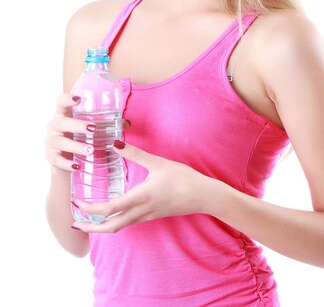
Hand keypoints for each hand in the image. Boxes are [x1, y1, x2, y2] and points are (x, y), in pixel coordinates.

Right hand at [45, 94, 130, 171]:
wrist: (65, 160)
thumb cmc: (79, 137)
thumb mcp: (89, 129)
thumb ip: (107, 124)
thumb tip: (126, 123)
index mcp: (64, 114)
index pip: (60, 102)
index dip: (67, 99)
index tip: (78, 99)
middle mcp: (55, 126)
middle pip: (62, 122)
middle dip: (78, 125)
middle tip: (93, 128)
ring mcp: (51, 142)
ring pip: (61, 142)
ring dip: (76, 146)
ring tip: (91, 150)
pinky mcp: (51, 157)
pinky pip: (57, 160)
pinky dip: (67, 163)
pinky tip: (77, 166)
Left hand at [71, 142, 214, 232]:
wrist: (203, 196)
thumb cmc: (182, 178)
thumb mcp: (158, 162)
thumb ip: (135, 154)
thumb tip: (115, 142)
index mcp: (139, 198)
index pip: (108, 209)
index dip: (90, 208)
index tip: (77, 202)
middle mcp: (140, 211)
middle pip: (110, 226)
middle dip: (90, 226)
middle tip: (74, 221)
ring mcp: (146, 216)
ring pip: (118, 227)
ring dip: (100, 226)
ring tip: (87, 219)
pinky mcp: (151, 215)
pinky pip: (128, 222)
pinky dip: (114, 221)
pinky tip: (111, 212)